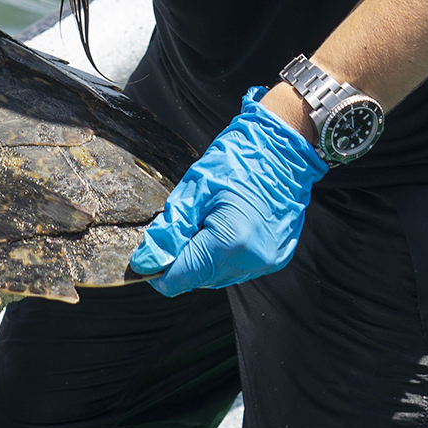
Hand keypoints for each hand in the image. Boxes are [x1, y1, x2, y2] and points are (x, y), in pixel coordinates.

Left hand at [128, 89, 325, 297]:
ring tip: (208, 219)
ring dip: (204, 256)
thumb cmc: (238, 160)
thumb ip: (169, 232)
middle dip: (182, 258)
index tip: (146, 255)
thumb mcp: (194, 191)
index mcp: (229, 243)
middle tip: (182, 223)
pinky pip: (237, 267)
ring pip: (217, 275)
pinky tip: (226, 224)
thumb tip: (146, 262)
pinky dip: (224, 253)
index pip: (179, 279)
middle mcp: (251, 260)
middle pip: (198, 279)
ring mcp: (266, 262)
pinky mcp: (275, 258)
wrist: (281, 149)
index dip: (157, 270)